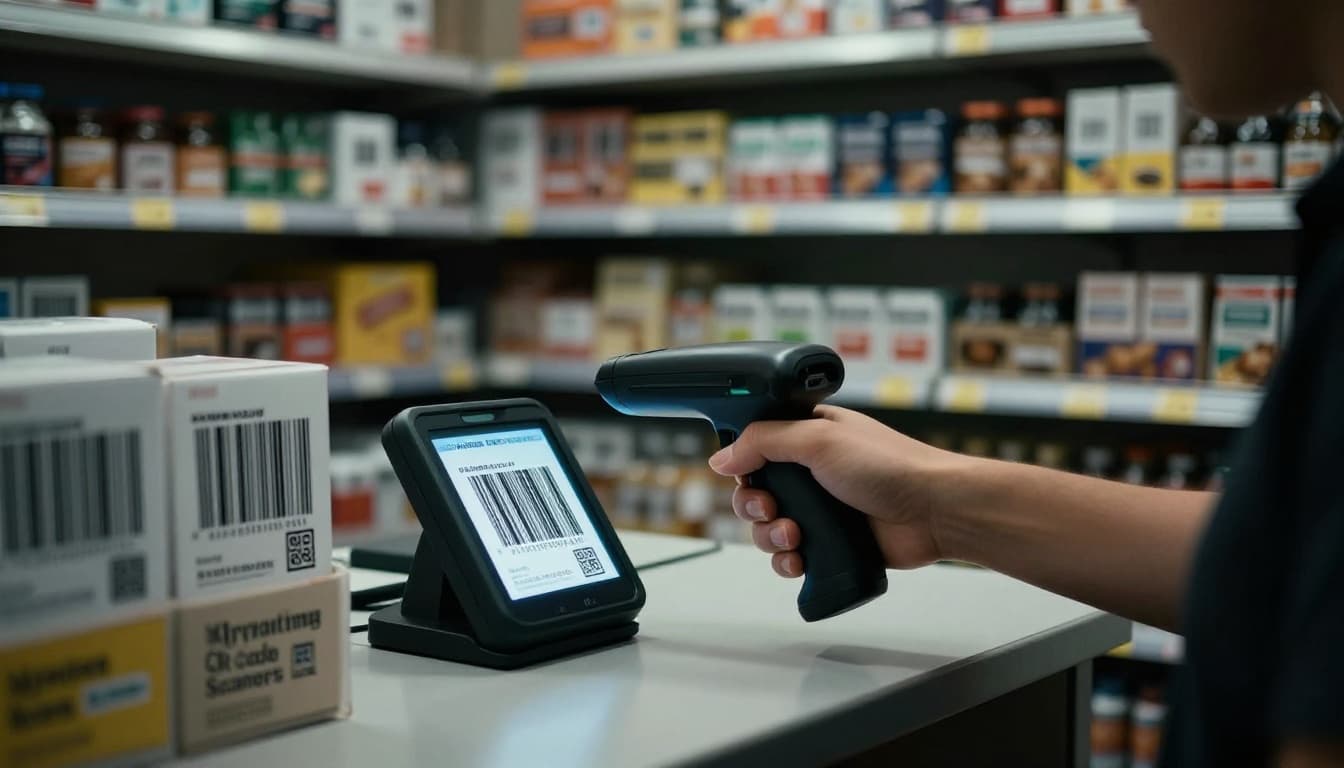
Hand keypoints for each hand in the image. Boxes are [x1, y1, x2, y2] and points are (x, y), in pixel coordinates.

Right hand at [707, 405, 973, 578]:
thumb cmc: (890, 465)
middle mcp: (811, 472)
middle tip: (772, 509)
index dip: (744, 465)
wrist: (934, 511)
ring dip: (770, 537)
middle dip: (754, 506)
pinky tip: (799, 560)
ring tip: (794, 537)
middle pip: (756, 492)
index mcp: (808, 436)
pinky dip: (787, 561)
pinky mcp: (831, 543)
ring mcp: (821, 509)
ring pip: (769, 528)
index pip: (756, 448)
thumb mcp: (819, 439)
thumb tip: (722, 458)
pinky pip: (791, 557)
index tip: (746, 476)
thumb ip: (764, 442)